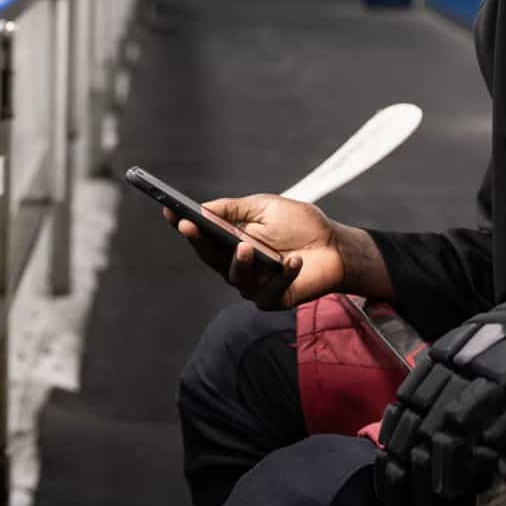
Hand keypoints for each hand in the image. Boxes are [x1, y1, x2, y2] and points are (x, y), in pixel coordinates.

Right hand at [163, 193, 345, 309]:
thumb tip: (203, 208)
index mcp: (232, 240)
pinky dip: (284, 274)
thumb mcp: (264, 206)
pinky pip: (272, 290)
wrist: (336, 246)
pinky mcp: (274, 299)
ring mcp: (254, 283)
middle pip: (210, 257)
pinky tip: (293, 260)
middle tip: (190, 225)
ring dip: (240, 263)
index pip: (202, 235)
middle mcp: (238, 264)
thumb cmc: (300, 224)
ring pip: (236, 277)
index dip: (184, 225)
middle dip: (198, 242)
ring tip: (246, 247)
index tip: (169, 211)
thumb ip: (234, 209)